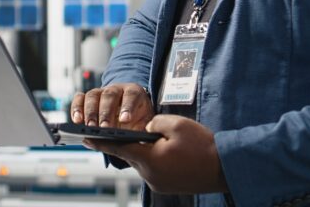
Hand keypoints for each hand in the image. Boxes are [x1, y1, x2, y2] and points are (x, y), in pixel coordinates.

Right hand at [70, 83, 153, 130]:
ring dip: (90, 112)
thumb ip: (143, 130)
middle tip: (104, 128)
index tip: (125, 120)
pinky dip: (76, 108)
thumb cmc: (138, 118)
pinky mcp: (88, 98)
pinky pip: (80, 98)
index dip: (128, 107)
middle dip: (106, 113)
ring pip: (93, 95)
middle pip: (109, 95)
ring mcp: (101, 92)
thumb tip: (139, 142)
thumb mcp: (145, 123)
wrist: (130, 113)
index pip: (132, 95)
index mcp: (134, 92)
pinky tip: (77, 120)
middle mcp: (116, 89)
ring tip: (90, 128)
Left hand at [84, 114, 227, 194]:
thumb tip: (145, 127)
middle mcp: (150, 175)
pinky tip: (163, 151)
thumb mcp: (175, 124)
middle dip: (125, 143)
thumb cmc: (202, 146)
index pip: (118, 147)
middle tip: (113, 132)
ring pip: (142, 162)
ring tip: (151, 140)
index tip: (84, 137)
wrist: (226, 168)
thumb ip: (153, 123)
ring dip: (143, 151)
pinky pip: (153, 169)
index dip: (100, 141)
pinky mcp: (167, 186)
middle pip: (130, 155)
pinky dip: (153, 159)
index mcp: (149, 159)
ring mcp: (158, 183)